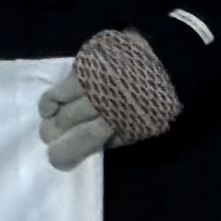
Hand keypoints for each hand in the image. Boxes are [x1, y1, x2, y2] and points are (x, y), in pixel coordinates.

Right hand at [40, 24, 178, 171]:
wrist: (173, 60)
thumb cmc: (164, 99)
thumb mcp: (150, 126)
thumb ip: (122, 135)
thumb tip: (94, 144)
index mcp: (124, 121)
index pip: (87, 140)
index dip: (68, 151)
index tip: (55, 160)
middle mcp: (106, 102)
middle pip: (71, 122)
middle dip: (55, 135)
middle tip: (47, 139)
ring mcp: (96, 82)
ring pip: (65, 103)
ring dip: (52, 117)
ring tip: (47, 122)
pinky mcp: (91, 64)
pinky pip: (65, 83)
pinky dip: (53, 96)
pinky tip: (48, 106)